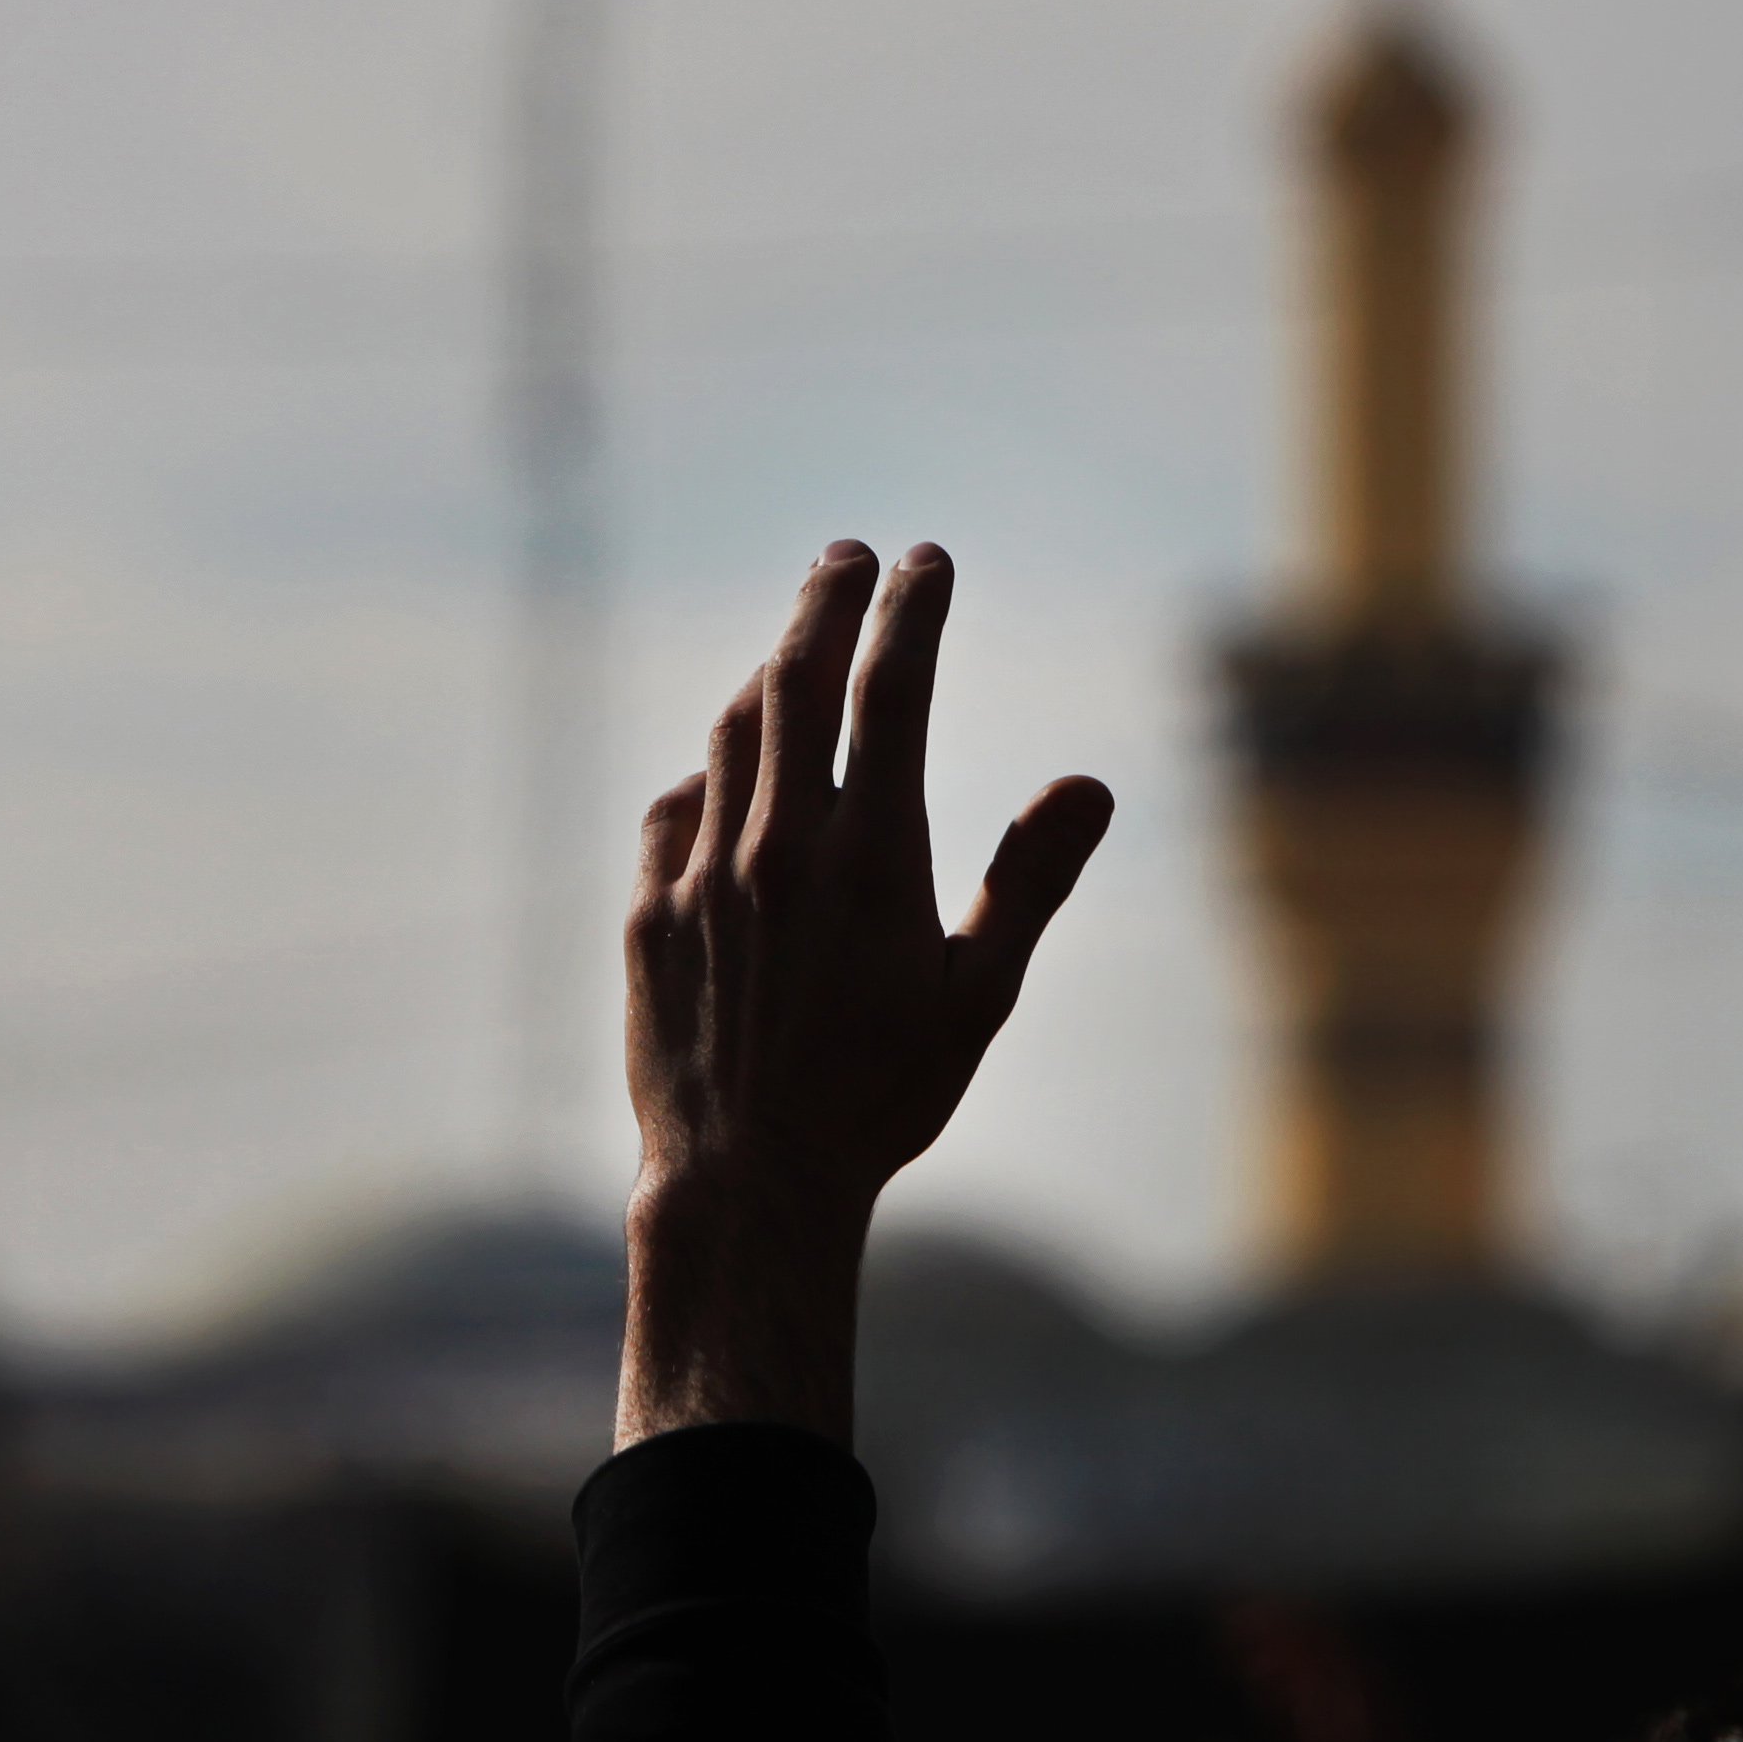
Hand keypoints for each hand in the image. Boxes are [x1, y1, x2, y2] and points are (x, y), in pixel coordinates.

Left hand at [617, 540, 1111, 1447]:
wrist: (745, 1185)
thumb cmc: (881, 1100)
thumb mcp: (980, 994)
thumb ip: (1031, 879)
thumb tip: (1091, 784)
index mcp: (870, 850)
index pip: (891, 687)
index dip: (912, 609)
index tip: (928, 560)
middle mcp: (778, 842)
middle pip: (796, 679)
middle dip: (827, 602)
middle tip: (849, 556)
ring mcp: (703, 875)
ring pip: (731, 737)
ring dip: (765, 675)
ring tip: (792, 648)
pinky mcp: (651, 919)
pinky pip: (675, 813)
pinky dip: (706, 775)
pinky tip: (721, 778)